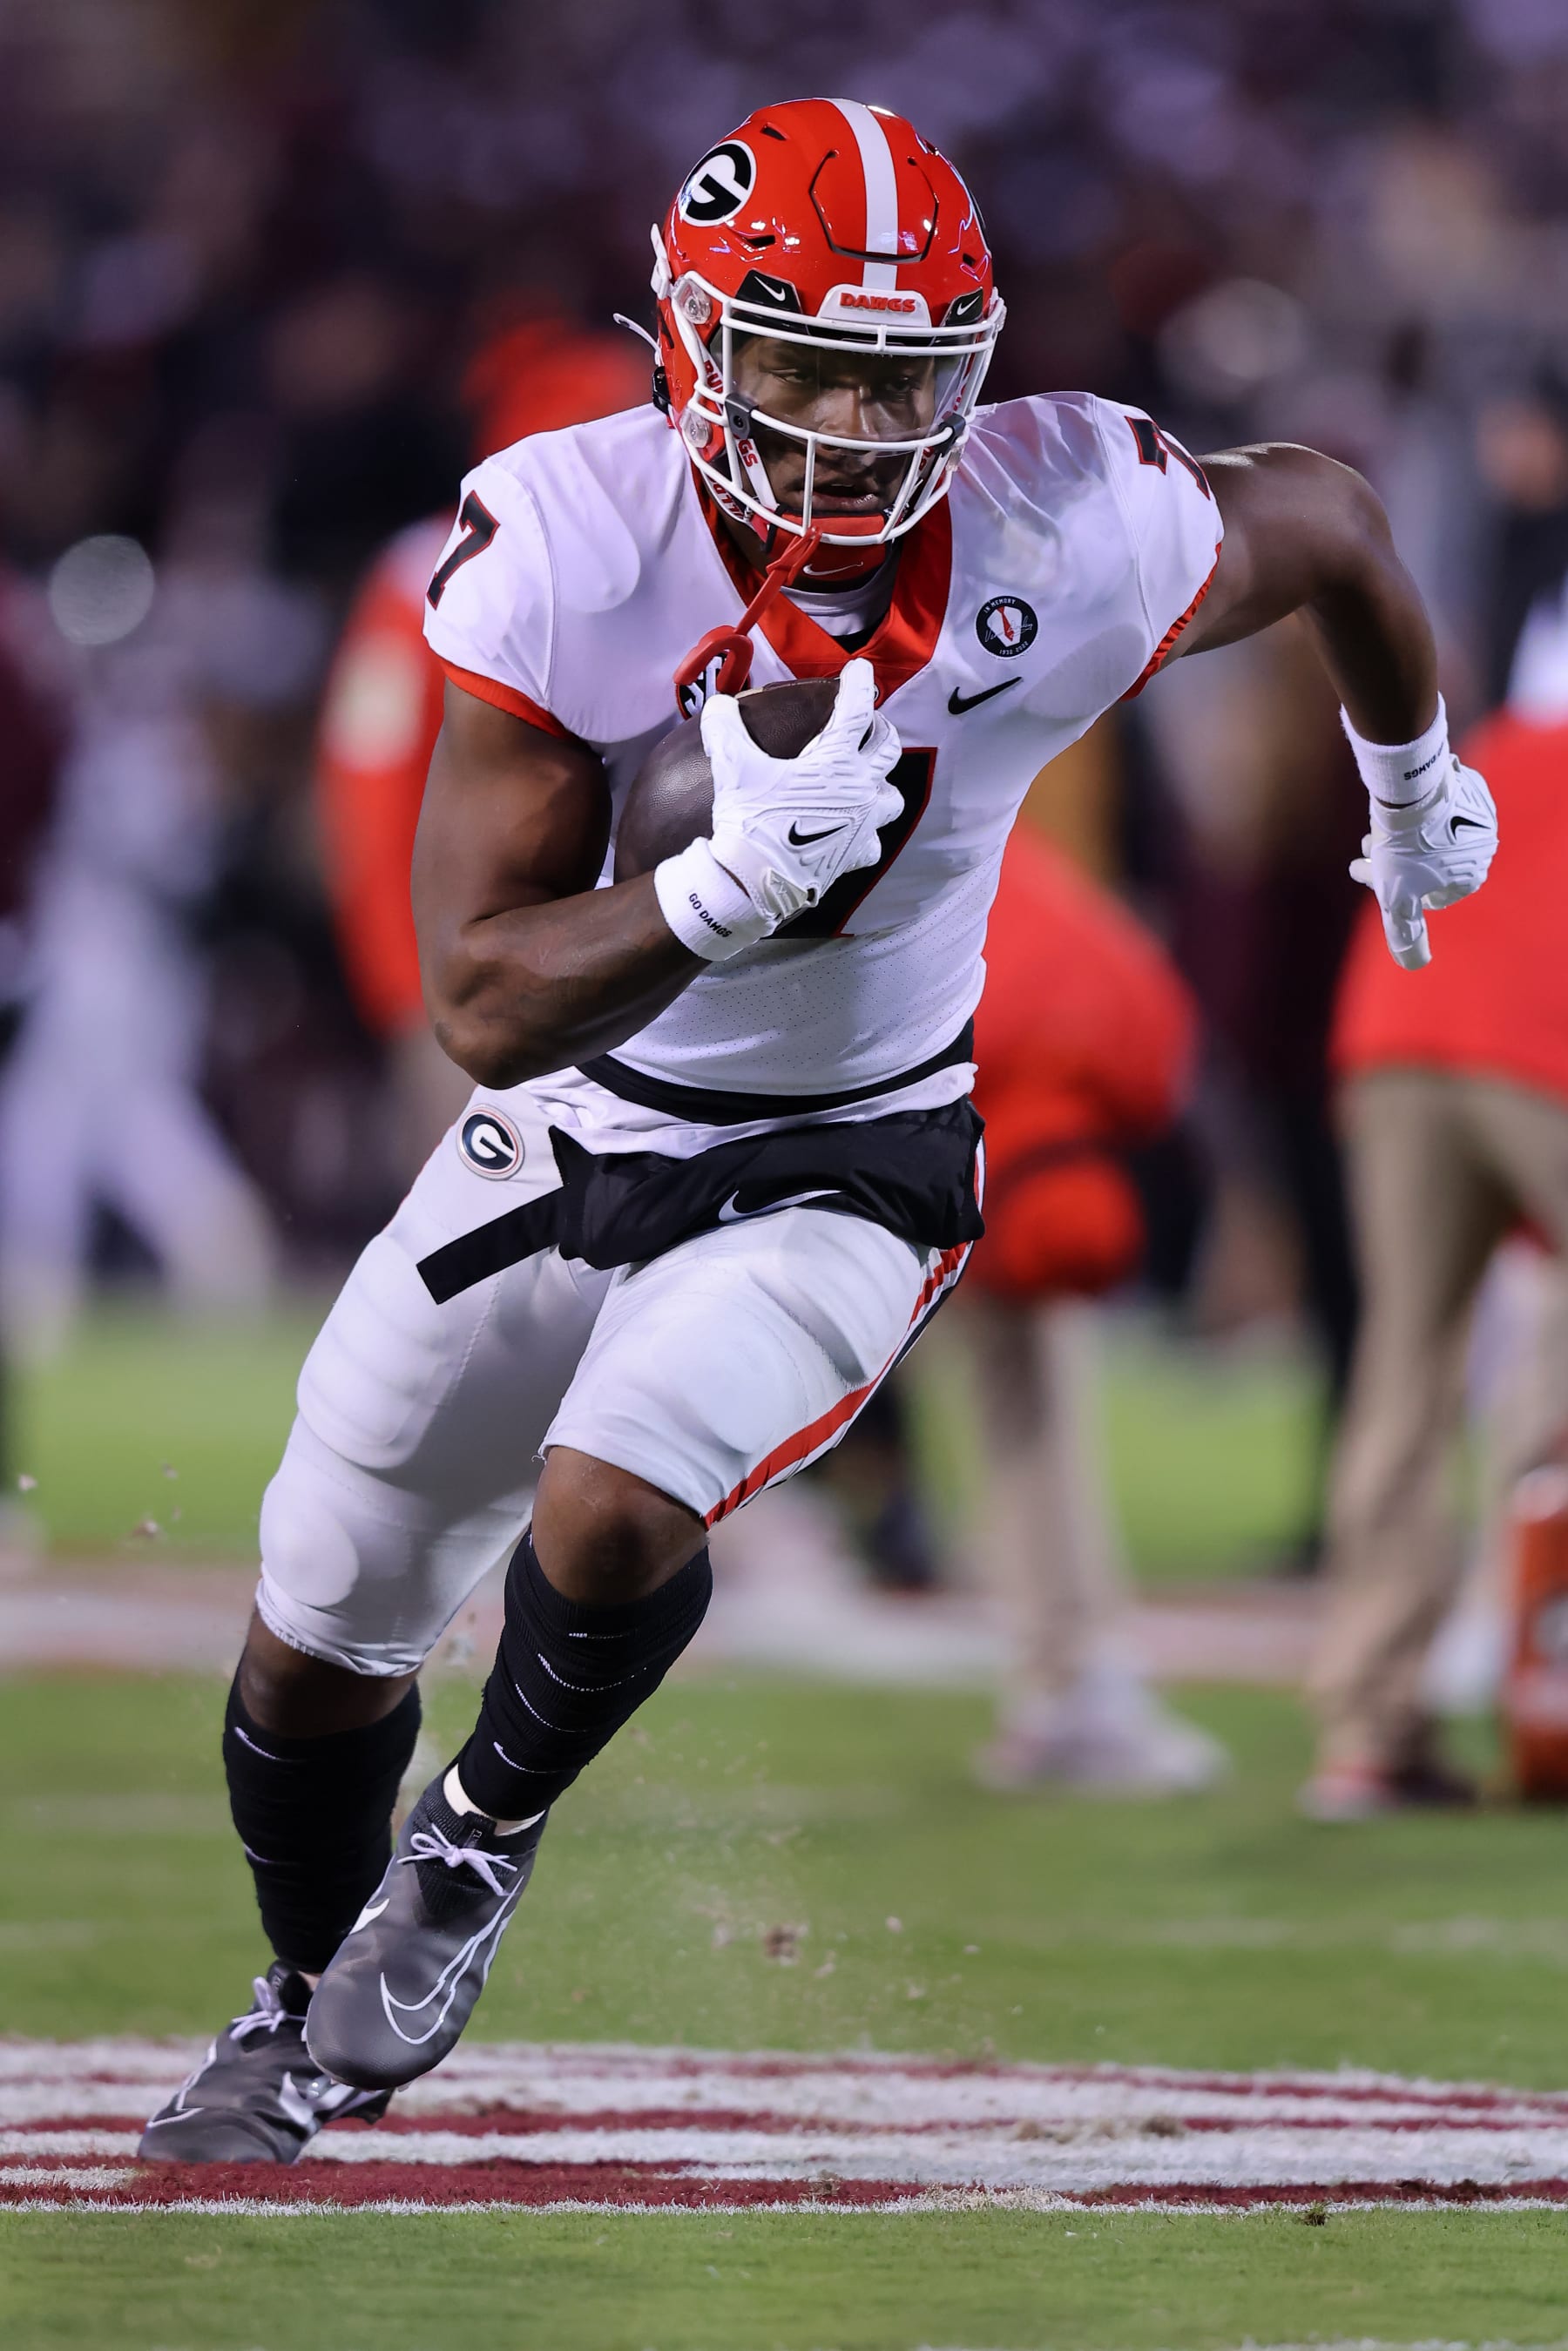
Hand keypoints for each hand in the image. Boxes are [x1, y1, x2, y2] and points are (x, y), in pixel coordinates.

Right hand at [700, 658, 902, 927]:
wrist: (755, 882)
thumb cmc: (749, 820)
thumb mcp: (732, 767)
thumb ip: (726, 728)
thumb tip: (718, 704)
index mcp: (834, 763)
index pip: (856, 712)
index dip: (858, 685)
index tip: (860, 669)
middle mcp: (859, 790)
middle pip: (887, 749)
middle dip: (880, 730)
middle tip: (869, 724)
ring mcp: (863, 824)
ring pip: (891, 796)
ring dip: (881, 784)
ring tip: (867, 781)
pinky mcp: (856, 855)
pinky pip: (873, 840)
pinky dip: (867, 831)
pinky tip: (854, 830)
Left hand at [1350, 756, 1496, 970]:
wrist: (1411, 788)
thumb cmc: (1405, 849)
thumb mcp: (1397, 900)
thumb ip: (1406, 934)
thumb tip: (1415, 964)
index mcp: (1472, 875)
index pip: (1432, 895)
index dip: (1400, 892)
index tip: (1379, 882)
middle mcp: (1483, 845)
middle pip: (1426, 864)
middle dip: (1391, 866)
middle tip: (1365, 857)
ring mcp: (1476, 814)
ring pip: (1429, 835)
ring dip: (1396, 841)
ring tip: (1369, 837)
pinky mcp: (1465, 787)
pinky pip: (1435, 808)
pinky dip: (1412, 815)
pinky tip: (1388, 814)